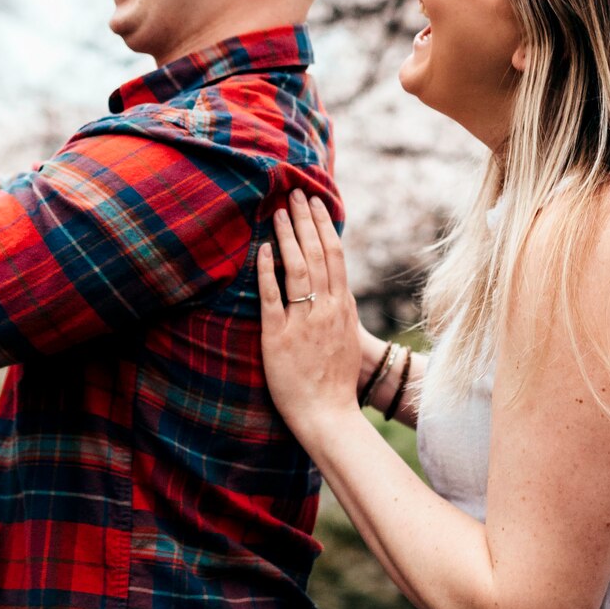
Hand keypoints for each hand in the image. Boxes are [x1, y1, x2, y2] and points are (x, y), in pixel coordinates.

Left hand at [256, 192, 362, 442]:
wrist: (329, 415)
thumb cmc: (335, 380)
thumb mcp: (345, 337)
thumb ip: (339, 310)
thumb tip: (335, 287)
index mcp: (342, 307)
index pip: (334, 256)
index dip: (324, 226)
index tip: (315, 202)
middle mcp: (326, 309)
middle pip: (316, 255)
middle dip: (305, 221)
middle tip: (294, 193)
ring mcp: (303, 322)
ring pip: (297, 270)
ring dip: (288, 237)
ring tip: (278, 212)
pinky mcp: (279, 337)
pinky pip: (273, 298)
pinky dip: (268, 272)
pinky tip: (263, 251)